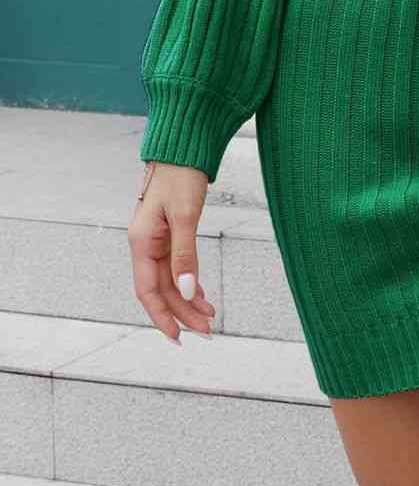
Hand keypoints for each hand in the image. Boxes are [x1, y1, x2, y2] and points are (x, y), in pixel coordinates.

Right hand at [127, 161, 215, 343]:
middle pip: (162, 290)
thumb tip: (186, 291)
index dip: (162, 317)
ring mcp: (155, 240)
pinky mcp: (168, 234)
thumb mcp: (185, 215)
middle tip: (207, 331)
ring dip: (188, 299)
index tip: (178, 337)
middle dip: (183, 312)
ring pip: (170, 280)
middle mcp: (145, 245)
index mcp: (141, 242)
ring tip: (209, 316)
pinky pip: (175, 267)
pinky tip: (201, 293)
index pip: (148, 291)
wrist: (182, 148)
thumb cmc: (181, 175)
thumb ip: (185, 255)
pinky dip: (188, 282)